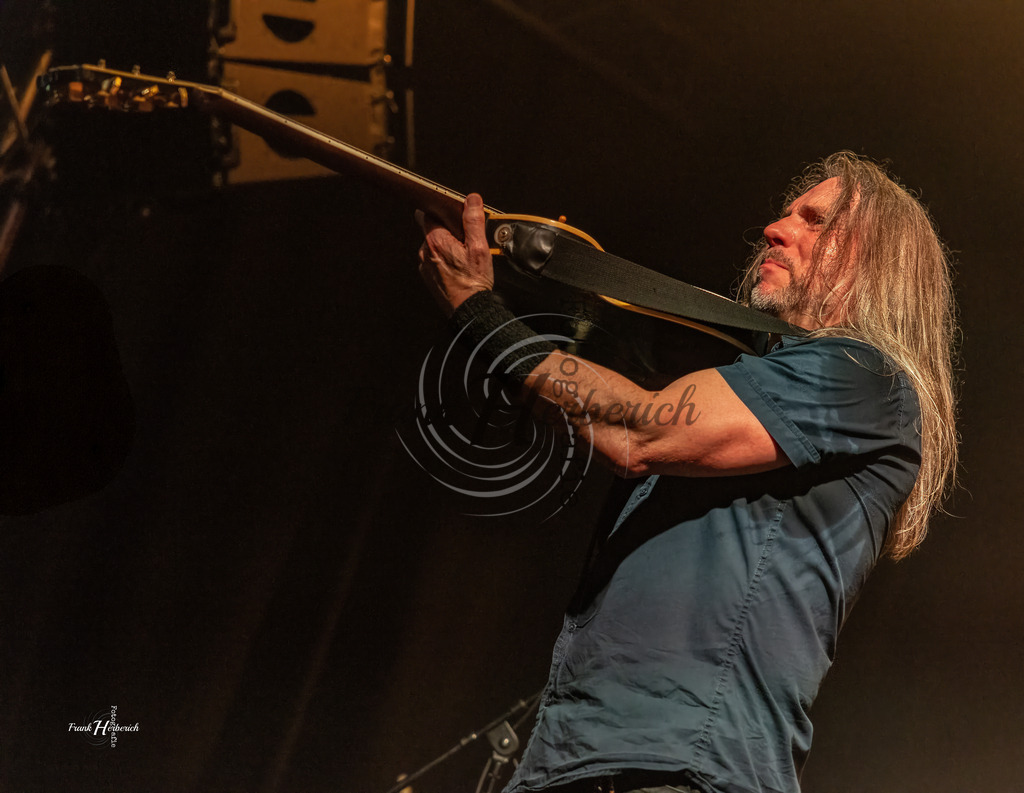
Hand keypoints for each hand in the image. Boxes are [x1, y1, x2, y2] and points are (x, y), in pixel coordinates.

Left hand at [417, 193, 494, 315]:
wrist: (469, 310)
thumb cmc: (473, 282)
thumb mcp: (479, 247)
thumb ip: (473, 221)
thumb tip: (472, 200)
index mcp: (436, 241)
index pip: (426, 213)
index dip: (439, 210)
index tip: (450, 213)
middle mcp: (425, 252)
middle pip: (431, 230)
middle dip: (446, 230)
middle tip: (465, 241)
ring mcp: (424, 265)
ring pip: (433, 246)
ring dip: (446, 247)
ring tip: (463, 258)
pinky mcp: (427, 276)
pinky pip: (434, 260)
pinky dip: (444, 260)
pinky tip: (458, 268)